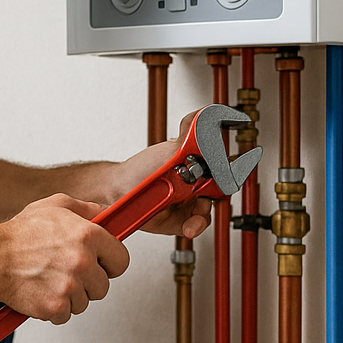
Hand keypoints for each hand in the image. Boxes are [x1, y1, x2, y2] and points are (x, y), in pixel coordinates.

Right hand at [0, 194, 129, 324]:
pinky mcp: (56, 306)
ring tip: (50, 279)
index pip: (122, 260)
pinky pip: (66, 315)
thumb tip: (107, 215)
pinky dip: (54, 308)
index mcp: (89, 236)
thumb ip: (87, 209)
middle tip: (67, 271)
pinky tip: (43, 291)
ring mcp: (70, 286)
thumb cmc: (20, 233)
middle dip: (88, 282)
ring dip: (70, 295)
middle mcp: (83, 262)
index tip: (102, 264)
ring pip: (85, 302)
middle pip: (103, 286)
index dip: (110, 263)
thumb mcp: (56, 205)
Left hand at [108, 112, 213, 238]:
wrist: (118, 192)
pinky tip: (188, 226)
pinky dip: (193, 227)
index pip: (220, 174)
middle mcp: (192, 186)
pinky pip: (193, 226)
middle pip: (215, 195)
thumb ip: (192, 135)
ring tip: (192, 215)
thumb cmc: (140, 169)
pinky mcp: (177, 221)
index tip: (222, 183)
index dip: (224, 179)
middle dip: (210, 199)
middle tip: (201, 196)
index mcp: (194, 167)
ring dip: (201, 215)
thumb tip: (208, 115)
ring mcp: (185, 204)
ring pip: (206, 213)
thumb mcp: (171, 147)